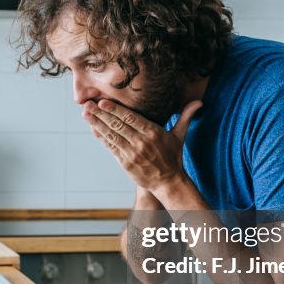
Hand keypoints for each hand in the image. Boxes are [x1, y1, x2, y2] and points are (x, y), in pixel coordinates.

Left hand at [83, 98, 202, 197]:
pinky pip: (111, 148)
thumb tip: (199, 102)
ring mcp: (132, 153)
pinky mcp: (126, 163)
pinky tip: (93, 129)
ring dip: (96, 124)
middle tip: (87, 104)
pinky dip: (101, 138)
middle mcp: (141, 142)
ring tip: (85, 114)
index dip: (115, 109)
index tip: (102, 101)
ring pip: (111, 135)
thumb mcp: (180, 136)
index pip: (130, 117)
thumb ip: (185, 116)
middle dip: (100, 114)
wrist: (169, 182)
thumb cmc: (173, 157)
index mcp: (153, 132)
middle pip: (118, 125)